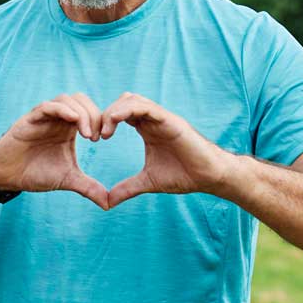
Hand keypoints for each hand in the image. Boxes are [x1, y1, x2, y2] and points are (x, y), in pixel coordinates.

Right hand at [0, 93, 108, 208]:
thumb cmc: (35, 173)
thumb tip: (108, 204)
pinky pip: (47, 106)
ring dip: (80, 112)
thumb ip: (88, 187)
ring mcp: (43, 117)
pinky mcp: (30, 120)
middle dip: (93, 115)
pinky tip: (72, 121)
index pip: (90, 111)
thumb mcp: (67, 180)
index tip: (104, 138)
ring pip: (66, 99)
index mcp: (68, 128)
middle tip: (96, 137)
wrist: (7, 177)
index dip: (101, 120)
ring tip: (87, 134)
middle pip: (81, 100)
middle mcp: (57, 119)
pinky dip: (62, 110)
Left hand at [101, 92, 232, 207]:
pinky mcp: (170, 120)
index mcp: (147, 129)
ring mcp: (162, 118)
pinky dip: (126, 110)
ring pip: (132, 100)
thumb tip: (107, 202)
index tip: (94, 139)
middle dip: (105, 115)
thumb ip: (127, 188)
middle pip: (123, 102)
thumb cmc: (184, 176)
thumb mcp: (148, 182)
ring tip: (104, 133)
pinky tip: (114, 124)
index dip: (104, 122)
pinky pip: (146, 107)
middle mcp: (153, 120)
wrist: (209, 177)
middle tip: (95, 136)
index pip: (120, 113)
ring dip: (113, 111)